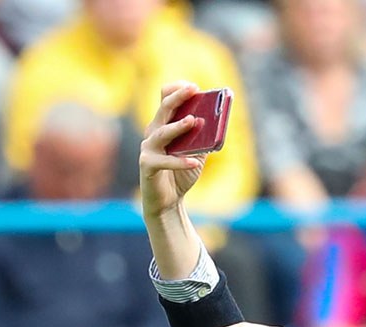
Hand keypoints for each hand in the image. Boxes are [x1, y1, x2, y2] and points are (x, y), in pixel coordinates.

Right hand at [139, 82, 209, 218]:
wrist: (168, 202)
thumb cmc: (181, 174)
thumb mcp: (197, 154)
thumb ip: (204, 139)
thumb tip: (217, 123)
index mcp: (164, 125)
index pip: (165, 99)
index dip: (177, 90)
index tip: (193, 87)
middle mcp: (153, 133)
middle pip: (163, 109)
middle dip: (179, 97)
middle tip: (193, 89)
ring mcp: (148, 148)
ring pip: (162, 133)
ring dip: (178, 126)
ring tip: (193, 121)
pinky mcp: (147, 165)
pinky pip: (165, 161)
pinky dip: (180, 162)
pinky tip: (194, 163)